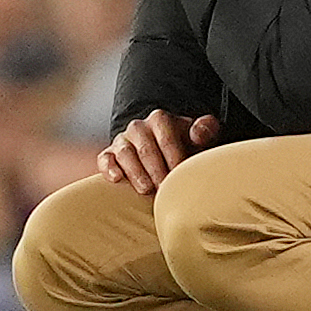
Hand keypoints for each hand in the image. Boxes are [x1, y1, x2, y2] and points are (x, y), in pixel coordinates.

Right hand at [100, 110, 219, 195]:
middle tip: (165, 189)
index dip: (175, 157)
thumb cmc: (184, 146)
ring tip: (147, 190)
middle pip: (146, 148)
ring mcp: (122, 141)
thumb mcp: (198, 138)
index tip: (182, 175)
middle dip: (156, 170)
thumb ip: (205, 130)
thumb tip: (198, 134)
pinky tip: (117, 179)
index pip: (167, 137)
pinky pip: (105, 158)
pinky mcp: (109, 154)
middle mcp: (138, 127)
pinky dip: (109, 168)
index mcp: (160, 120)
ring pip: (125, 153)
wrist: (162, 151)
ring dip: (136, 172)